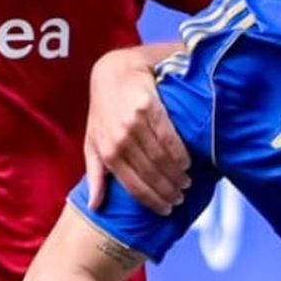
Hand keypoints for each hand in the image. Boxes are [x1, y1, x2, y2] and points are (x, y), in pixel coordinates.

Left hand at [84, 48, 189, 213]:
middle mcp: (120, 138)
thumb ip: (95, 173)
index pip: (133, 184)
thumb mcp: (93, 141)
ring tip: (186, 183)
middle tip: (180, 198)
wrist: (113, 70)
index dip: (152, 200)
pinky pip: (168, 135)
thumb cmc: (103, 109)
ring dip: (176, 174)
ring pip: (161, 157)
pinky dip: (179, 152)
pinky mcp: (148, 105)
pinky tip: (187, 162)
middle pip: (150, 173)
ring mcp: (134, 122)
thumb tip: (96, 206)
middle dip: (168, 190)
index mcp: (107, 151)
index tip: (166, 209)